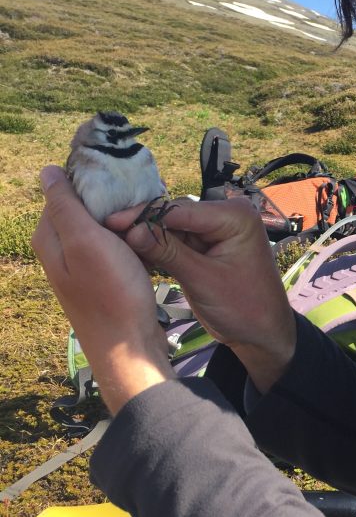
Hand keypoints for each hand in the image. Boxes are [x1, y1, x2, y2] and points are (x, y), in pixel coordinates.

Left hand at [32, 166, 173, 414]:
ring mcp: (84, 263)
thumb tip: (47, 170)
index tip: (121, 186)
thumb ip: (65, 205)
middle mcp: (62, 248)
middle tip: (139, 209)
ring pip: (106, 225)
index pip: (66, 189)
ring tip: (147, 224)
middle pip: (88, 206)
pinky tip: (148, 242)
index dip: (94, 183)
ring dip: (128, 221)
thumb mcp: (85, 241)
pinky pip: (118, 243)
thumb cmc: (110, 292)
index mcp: (51, 236)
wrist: (130, 345)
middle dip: (114, 203)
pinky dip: (133, 239)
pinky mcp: (105, 275)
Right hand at [106, 196, 296, 392]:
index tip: (111, 222)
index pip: (180, 209)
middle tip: (106, 230)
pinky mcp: (208, 244)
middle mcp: (227, 214)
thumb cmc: (243, 308)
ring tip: (113, 241)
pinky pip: (178, 240)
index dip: (144, 216)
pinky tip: (134, 252)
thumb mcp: (201, 279)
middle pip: (174, 214)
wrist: (263, 333)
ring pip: (172, 227)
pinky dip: (159, 248)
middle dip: (143, 225)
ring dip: (147, 236)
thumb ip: (167, 251)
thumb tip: (131, 231)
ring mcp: (217, 228)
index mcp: (234, 215)